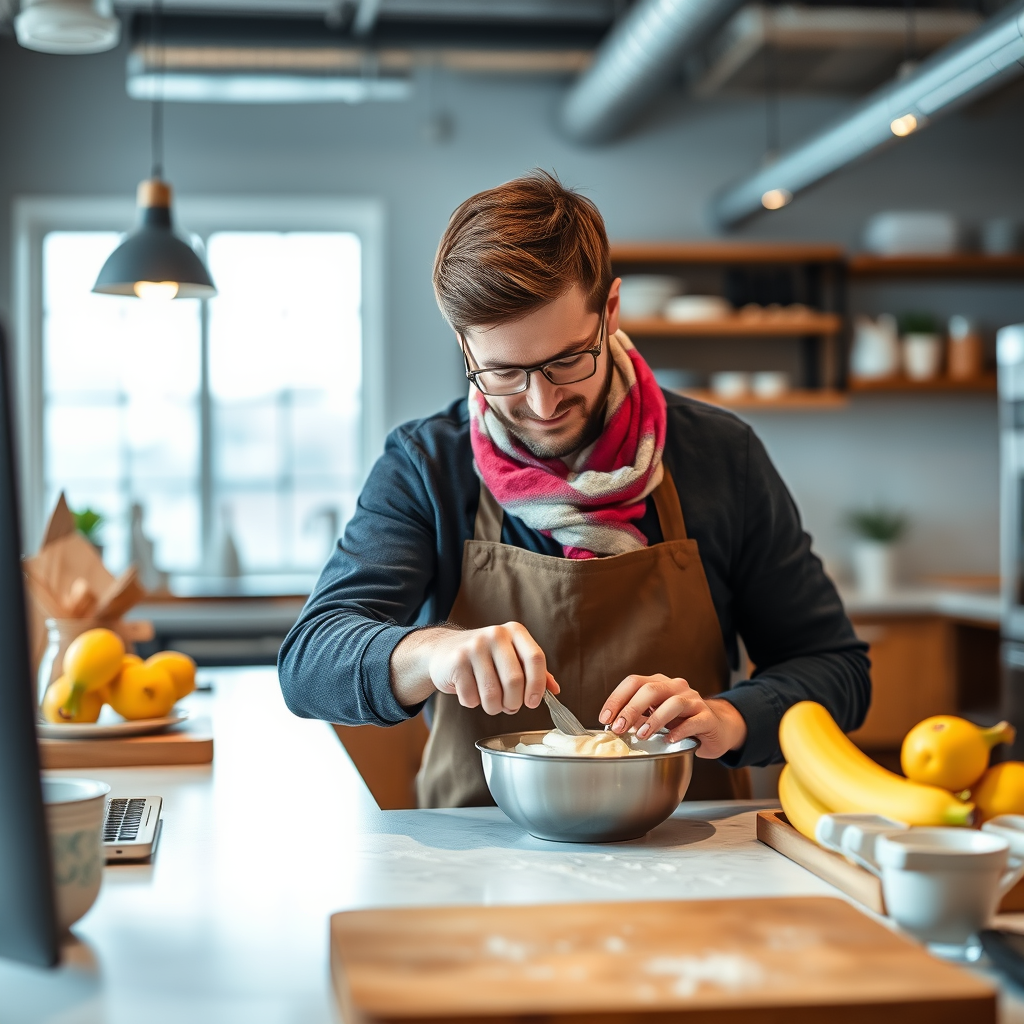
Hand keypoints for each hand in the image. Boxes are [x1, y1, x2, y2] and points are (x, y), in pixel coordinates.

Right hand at [390, 621, 558, 714]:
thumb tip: (555, 690)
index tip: (533, 702)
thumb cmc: (485, 658)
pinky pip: (471, 697)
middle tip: (509, 706)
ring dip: (493, 707)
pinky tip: (470, 692)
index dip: (538, 685)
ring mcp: (474, 646)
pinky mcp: (456, 661)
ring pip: (492, 694)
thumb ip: (534, 671)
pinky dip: (472, 703)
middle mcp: (496, 634)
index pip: (536, 658)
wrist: (443, 650)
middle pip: (515, 681)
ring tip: (490, 702)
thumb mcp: (511, 657)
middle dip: (513, 703)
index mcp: (515, 631)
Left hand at [599, 673, 746, 758]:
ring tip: (641, 735)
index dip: (617, 698)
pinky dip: (679, 731)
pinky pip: (693, 721)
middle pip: (651, 690)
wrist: (716, 728)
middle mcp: (676, 687)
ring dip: (654, 720)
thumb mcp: (655, 717)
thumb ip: (637, 718)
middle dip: (631, 709)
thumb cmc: (681, 722)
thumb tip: (614, 725)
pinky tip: (669, 740)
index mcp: (659, 684)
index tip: (604, 718)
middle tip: (619, 728)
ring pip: (673, 703)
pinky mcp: (707, 717)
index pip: (634, 682)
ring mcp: (693, 701)